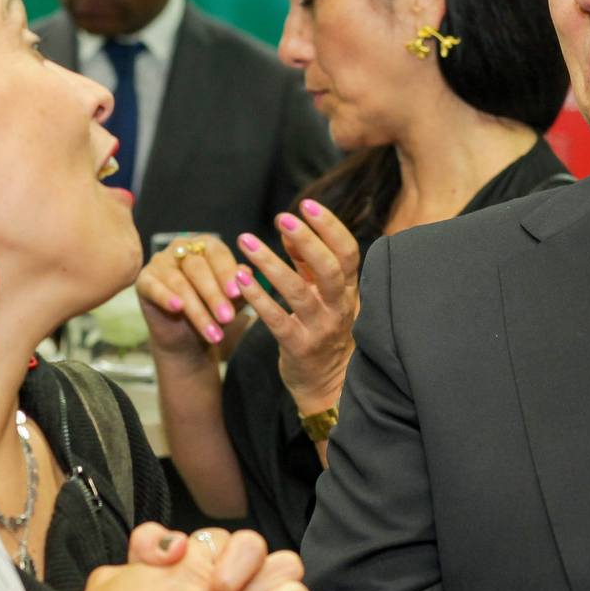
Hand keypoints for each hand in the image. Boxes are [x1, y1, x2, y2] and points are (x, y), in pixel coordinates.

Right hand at [137, 233, 244, 353]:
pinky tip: (177, 309)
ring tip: (213, 333)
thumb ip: (240, 286)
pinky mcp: (143, 280)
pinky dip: (166, 297)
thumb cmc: (213, 313)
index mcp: (205, 245)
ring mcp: (160, 262)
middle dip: (213, 295)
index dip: (226, 273)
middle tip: (227, 318)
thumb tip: (246, 272)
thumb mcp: (232, 302)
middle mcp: (181, 248)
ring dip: (197, 310)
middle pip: (197, 267)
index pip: (217, 253)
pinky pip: (154, 287)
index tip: (237, 295)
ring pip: (179, 282)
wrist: (188, 339)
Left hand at [235, 199, 360, 415]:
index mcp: (349, 291)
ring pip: (298, 291)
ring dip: (271, 263)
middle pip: (329, 269)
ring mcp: (320, 329)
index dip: (330, 227)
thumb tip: (290, 225)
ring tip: (246, 240)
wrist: (328, 385)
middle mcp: (339, 308)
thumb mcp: (323, 295)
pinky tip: (240, 278)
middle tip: (283, 216)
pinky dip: (258, 297)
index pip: (348, 252)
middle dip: (307, 239)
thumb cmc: (322, 330)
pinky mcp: (298, 347)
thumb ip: (308, 262)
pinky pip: (276, 319)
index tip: (308, 204)